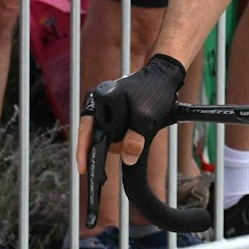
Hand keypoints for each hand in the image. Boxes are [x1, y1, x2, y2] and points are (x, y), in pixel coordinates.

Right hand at [77, 53, 186, 182]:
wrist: (165, 78)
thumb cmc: (154, 91)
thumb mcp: (146, 117)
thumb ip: (136, 138)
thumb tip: (127, 160)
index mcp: (98, 100)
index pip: (86, 130)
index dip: (83, 150)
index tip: (83, 169)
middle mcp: (99, 105)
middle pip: (97, 137)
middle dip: (112, 146)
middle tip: (130, 148)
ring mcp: (108, 112)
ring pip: (109, 138)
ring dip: (122, 142)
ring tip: (140, 132)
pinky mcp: (118, 117)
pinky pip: (117, 134)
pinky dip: (126, 140)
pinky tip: (136, 140)